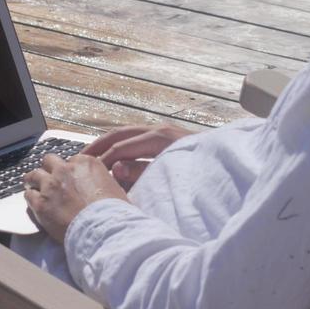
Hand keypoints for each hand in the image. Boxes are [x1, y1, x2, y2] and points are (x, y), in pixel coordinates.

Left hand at [23, 154, 128, 243]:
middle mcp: (65, 170)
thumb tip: (103, 183)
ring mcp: (51, 185)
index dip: (70, 170)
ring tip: (34, 188)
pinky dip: (30, 198)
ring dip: (34, 181)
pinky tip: (34, 203)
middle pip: (49, 161)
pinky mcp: (41, 203)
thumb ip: (103, 180)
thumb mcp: (116, 188)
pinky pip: (28, 195)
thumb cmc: (113, 213)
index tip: (70, 178)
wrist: (103, 230)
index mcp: (85, 163)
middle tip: (51, 180)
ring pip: (33, 175)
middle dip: (49, 170)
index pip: (72, 160)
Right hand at [81, 123, 196, 188]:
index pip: (121, 146)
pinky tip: (113, 156)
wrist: (232, 170)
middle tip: (77, 160)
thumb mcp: (169, 178)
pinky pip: (137, 138)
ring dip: (107, 144)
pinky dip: (121, 145)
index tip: (86, 174)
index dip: (102, 161)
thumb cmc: (202, 178)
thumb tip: (115, 167)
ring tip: (90, 157)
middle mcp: (161, 130)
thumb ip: (140, 174)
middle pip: (120, 134)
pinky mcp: (170, 137)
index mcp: (161, 138)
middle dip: (98, 146)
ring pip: (127, 133)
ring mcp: (166, 131)